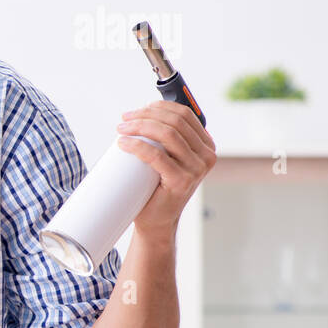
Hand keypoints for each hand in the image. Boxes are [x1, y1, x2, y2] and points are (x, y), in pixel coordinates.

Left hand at [115, 100, 216, 241]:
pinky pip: (157, 156)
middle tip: (124, 121)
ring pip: (167, 135)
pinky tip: (123, 144)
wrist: (156, 219)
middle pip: (175, 122)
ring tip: (121, 130)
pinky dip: (138, 145)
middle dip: (145, 116)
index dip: (158, 107)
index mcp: (205, 145)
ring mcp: (197, 168)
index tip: (135, 112)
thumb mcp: (165, 158)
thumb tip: (139, 114)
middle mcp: (206, 155)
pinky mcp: (182, 181)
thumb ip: (164, 138)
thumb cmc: (156, 186)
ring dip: (140, 127)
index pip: (184, 114)